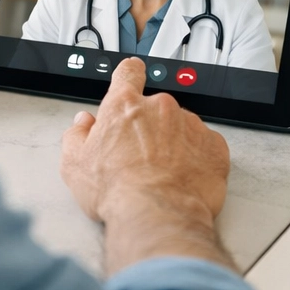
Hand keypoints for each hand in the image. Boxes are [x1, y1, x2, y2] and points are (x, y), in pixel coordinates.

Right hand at [61, 57, 233, 273]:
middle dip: (149, 127)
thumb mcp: (75, 164)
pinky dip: (197, 158)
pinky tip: (182, 178)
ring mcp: (190, 125)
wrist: (157, 217)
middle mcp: (160, 107)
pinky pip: (205, 145)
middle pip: (155, 108)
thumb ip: (77, 135)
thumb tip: (83, 124)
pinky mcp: (214, 146)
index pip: (128, 72)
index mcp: (125, 106)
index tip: (131, 76)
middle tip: (140, 157)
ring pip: (181, 126)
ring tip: (162, 174)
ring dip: (174, 142)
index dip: (129, 74)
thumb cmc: (117, 192)